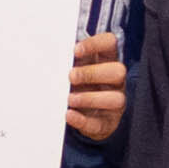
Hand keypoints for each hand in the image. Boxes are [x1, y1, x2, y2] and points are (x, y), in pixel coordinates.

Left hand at [65, 29, 123, 143]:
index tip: (76, 51)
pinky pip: (100, 123)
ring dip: (90, 98)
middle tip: (71, 77)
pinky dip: (83, 120)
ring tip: (70, 99)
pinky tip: (70, 115)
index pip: (110, 43)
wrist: (81, 113)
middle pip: (118, 71)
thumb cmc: (78, 85)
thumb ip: (69, 61)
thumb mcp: (75, 68)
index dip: (96, 44)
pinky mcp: (107, 123)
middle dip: (93, 74)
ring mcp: (114, 102)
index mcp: (107, 61)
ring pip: (116, 99)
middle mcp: (115, 81)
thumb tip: (50, 54)